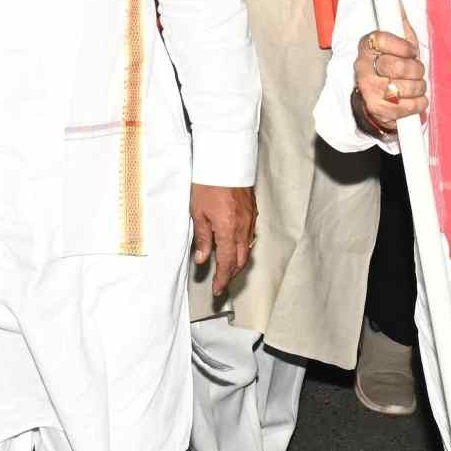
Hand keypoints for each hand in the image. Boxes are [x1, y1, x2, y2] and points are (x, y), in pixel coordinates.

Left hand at [191, 184, 255, 298]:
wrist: (225, 160)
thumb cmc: (208, 183)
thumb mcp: (198, 212)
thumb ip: (202, 238)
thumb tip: (202, 259)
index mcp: (228, 231)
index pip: (227, 263)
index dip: (222, 279)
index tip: (217, 291)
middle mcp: (243, 229)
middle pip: (240, 260)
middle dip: (231, 274)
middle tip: (221, 282)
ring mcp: (250, 219)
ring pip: (247, 248)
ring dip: (238, 261)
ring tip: (227, 266)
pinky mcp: (252, 210)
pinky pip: (250, 235)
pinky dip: (243, 245)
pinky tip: (235, 244)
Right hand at [354, 22, 426, 136]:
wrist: (374, 100)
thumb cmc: (388, 67)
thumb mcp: (394, 44)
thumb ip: (398, 23)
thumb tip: (397, 0)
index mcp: (366, 46)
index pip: (382, 39)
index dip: (403, 46)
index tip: (411, 51)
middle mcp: (363, 67)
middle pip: (397, 66)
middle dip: (416, 70)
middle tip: (417, 71)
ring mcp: (369, 89)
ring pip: (406, 87)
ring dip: (419, 87)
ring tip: (415, 85)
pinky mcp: (378, 108)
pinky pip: (409, 106)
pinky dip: (419, 103)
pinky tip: (415, 99)